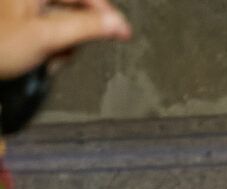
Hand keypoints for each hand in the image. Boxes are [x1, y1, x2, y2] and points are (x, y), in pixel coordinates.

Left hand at [0, 0, 128, 79]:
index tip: (123, 33)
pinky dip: (48, 48)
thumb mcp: (46, 36)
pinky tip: (38, 59)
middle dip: (74, 35)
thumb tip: (119, 24)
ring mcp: (22, 12)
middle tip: (62, 52)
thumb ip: (86, 27)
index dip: (104, 12)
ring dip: (61, 46)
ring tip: (46, 59)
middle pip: (71, 10)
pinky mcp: (18, 26)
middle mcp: (30, 0)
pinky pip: (46, 34)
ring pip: (59, 24)